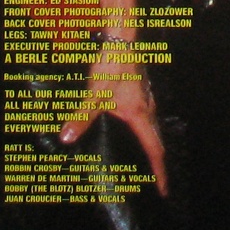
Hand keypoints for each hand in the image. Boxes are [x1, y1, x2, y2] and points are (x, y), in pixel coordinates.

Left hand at [59, 51, 167, 195]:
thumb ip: (81, 116)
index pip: (154, 148)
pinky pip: (148, 116)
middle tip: (157, 181)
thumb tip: (65, 138)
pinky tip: (135, 129)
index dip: (159, 171)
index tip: (164, 189)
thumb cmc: (111, 66)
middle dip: (158, 162)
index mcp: (139, 113)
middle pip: (157, 139)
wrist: (121, 40)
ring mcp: (146, 97)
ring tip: (147, 160)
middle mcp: (147, 107)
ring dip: (152, 145)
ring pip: (153, 126)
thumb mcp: (94, 94)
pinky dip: (146, 130)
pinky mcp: (141, 90)